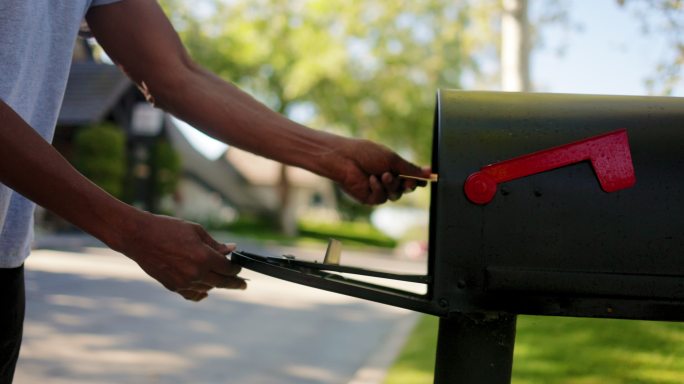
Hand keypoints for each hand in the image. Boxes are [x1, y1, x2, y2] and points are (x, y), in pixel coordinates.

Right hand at [113, 212, 245, 300]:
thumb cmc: (168, 229)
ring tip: (222, 281)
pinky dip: (200, 293)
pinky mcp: (173, 286)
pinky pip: (192, 294)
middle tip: (243, 285)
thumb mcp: (196, 231)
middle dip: (234, 283)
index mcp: (203, 257)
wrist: (139, 237)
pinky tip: (206, 290)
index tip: (239, 268)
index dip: (236, 269)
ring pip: (207, 288)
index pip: (227, 269)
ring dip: (216, 284)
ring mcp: (183, 282)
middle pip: (221, 282)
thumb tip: (231, 250)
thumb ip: (215, 244)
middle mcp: (195, 273)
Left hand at [334, 138, 431, 204]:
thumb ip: (410, 168)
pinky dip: (378, 188)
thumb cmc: (366, 154)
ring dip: (392, 185)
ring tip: (383, 174)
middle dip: (409, 184)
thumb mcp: (392, 159)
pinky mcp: (369, 198)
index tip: (429, 176)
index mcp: (393, 167)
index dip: (419, 178)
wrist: (344, 159)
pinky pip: (381, 198)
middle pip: (406, 189)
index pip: (411, 176)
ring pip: (395, 195)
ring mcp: (378, 189)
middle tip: (408, 181)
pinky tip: (370, 179)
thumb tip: (428, 173)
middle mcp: (386, 179)